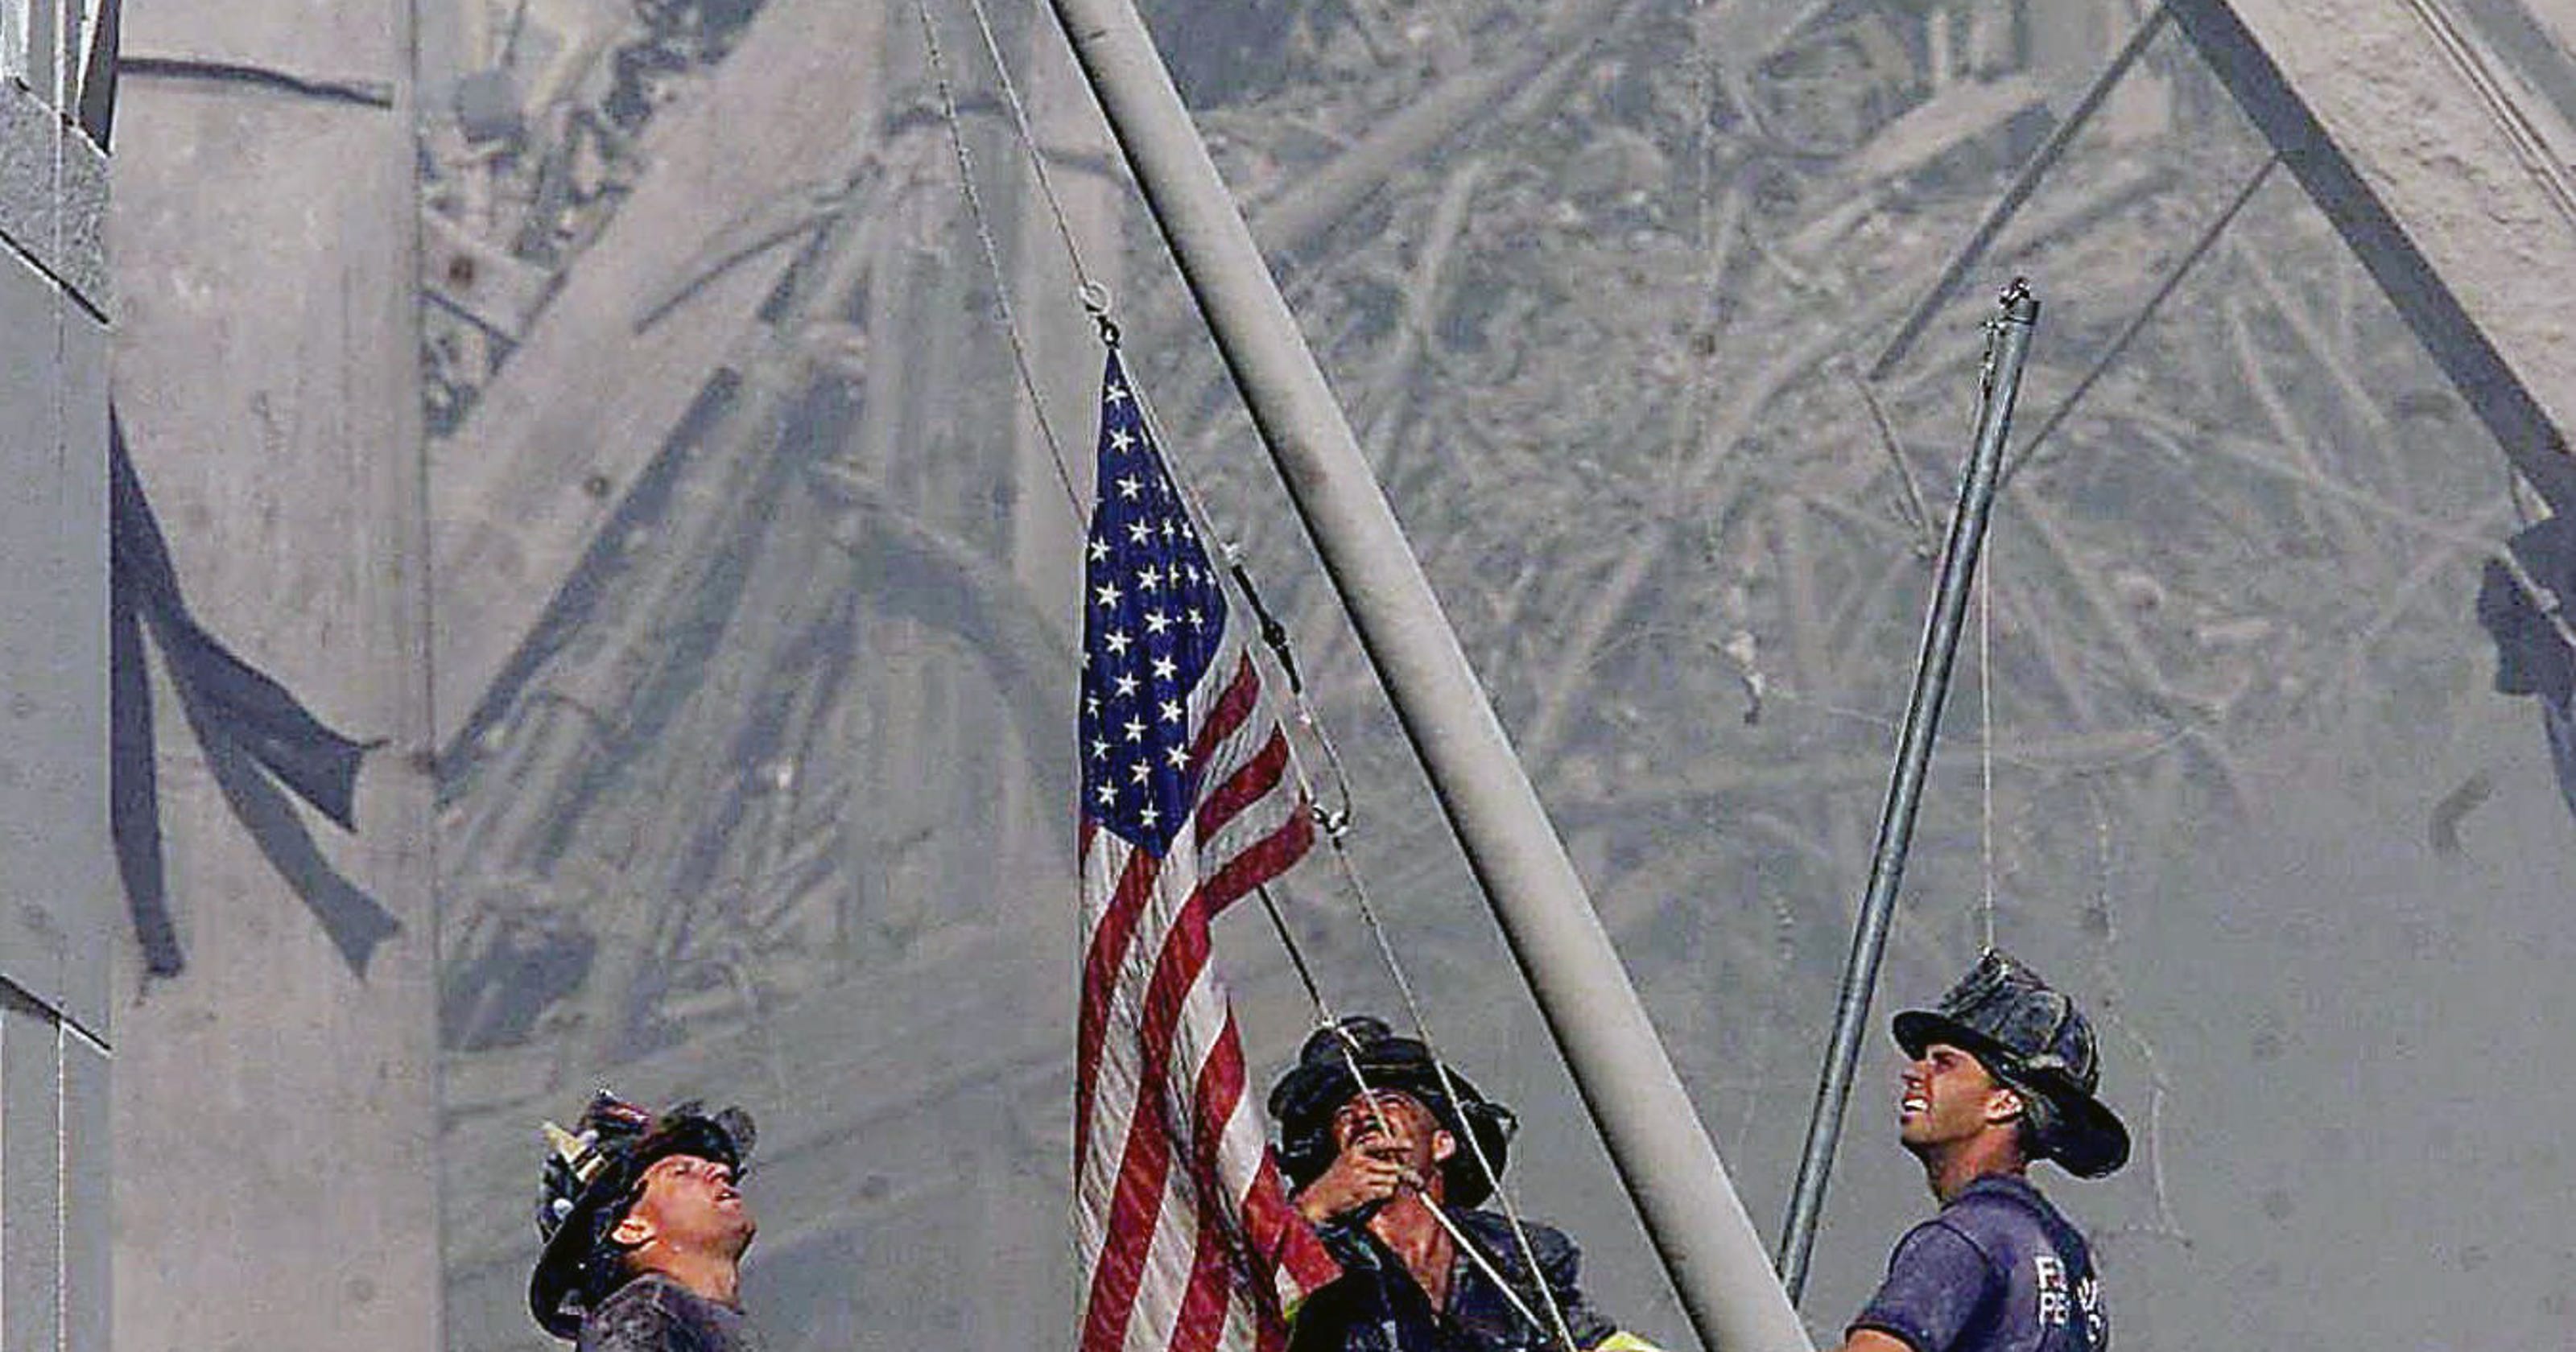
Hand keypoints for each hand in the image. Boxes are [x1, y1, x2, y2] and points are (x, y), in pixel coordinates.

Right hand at [1293, 1132, 1419, 1223]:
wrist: (1320, 1198)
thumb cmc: (1336, 1180)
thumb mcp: (1347, 1162)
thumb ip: (1368, 1159)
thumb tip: (1392, 1163)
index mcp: (1355, 1151)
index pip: (1381, 1144)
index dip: (1397, 1144)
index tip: (1409, 1146)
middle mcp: (1359, 1162)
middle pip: (1392, 1166)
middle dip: (1394, 1174)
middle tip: (1389, 1179)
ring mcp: (1362, 1177)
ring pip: (1391, 1180)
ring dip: (1389, 1186)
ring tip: (1376, 1188)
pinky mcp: (1363, 1192)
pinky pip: (1386, 1191)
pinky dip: (1385, 1194)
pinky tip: (1374, 1194)